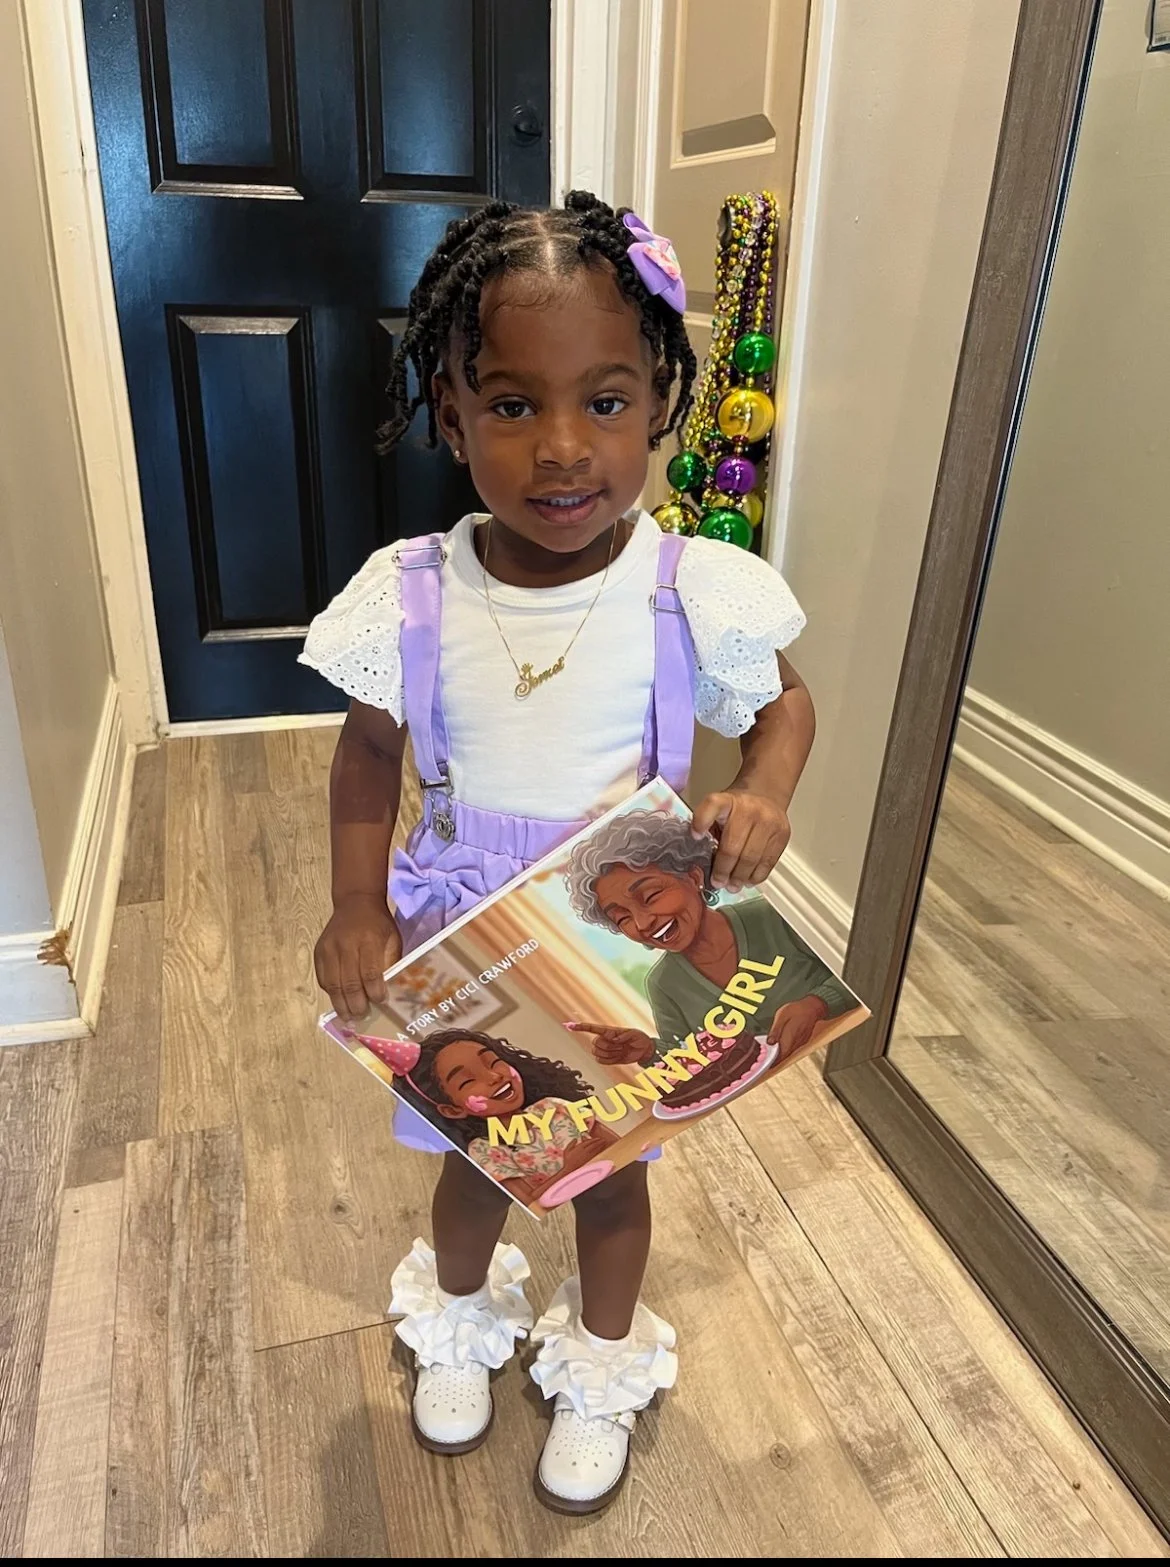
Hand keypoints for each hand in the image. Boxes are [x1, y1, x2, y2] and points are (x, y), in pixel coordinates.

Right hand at [314, 893, 401, 1021]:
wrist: (355, 902)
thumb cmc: (378, 924)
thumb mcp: (392, 939)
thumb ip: (390, 963)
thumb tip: (388, 992)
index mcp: (368, 940)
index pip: (370, 973)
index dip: (375, 992)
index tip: (381, 1003)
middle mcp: (345, 944)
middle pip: (349, 982)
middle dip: (356, 1005)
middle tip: (363, 1018)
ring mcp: (328, 948)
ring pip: (333, 984)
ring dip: (341, 1005)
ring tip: (349, 1018)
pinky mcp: (318, 952)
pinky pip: (323, 979)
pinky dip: (331, 993)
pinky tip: (339, 1002)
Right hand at [565, 1021, 656, 1066]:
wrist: (644, 1050)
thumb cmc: (640, 1038)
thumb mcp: (635, 1034)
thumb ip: (624, 1035)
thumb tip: (614, 1040)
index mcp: (609, 1031)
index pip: (592, 1028)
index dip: (581, 1027)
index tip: (569, 1025)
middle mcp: (605, 1039)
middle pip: (595, 1043)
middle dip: (608, 1047)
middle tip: (622, 1046)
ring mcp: (605, 1049)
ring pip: (597, 1053)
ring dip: (610, 1054)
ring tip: (621, 1050)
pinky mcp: (607, 1058)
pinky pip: (600, 1061)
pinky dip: (610, 1061)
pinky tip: (618, 1057)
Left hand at [692, 790, 791, 891]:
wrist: (766, 795)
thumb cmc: (738, 808)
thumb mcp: (719, 809)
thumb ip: (709, 826)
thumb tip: (700, 856)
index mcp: (728, 800)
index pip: (712, 805)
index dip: (702, 821)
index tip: (695, 836)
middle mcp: (749, 809)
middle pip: (733, 847)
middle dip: (723, 870)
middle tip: (718, 882)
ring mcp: (769, 822)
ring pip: (752, 859)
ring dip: (740, 877)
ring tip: (732, 885)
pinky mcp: (782, 835)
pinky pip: (768, 862)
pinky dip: (756, 876)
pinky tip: (748, 880)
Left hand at [767, 995, 828, 1060]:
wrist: (813, 1006)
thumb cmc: (798, 1009)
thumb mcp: (782, 1016)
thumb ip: (775, 1030)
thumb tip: (769, 1042)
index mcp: (790, 1038)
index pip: (780, 1055)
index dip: (772, 1062)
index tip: (766, 1064)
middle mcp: (796, 1043)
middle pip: (784, 1056)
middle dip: (775, 1060)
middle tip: (767, 1061)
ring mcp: (801, 1042)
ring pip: (789, 1053)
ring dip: (781, 1055)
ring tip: (772, 1055)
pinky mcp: (803, 1040)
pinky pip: (793, 1048)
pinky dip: (786, 1049)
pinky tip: (782, 1046)